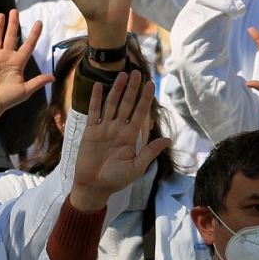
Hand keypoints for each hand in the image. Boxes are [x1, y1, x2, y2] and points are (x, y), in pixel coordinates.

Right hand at [0, 8, 52, 123]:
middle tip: (15, 11)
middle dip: (13, 24)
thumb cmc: (8, 98)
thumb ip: (37, 82)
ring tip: (1, 15)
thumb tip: (53, 77)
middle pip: (12, 37)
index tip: (39, 23)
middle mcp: (7, 57)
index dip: (34, 34)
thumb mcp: (25, 90)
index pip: (28, 45)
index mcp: (18, 63)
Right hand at [71, 70, 171, 210]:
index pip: (140, 113)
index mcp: (131, 137)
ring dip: (116, 89)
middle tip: (137, 73)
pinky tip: (100, 86)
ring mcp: (104, 129)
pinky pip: (94, 112)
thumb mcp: (136, 167)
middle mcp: (118, 129)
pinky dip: (96, 99)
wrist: (94, 186)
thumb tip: (167, 140)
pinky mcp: (90, 132)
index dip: (145, 99)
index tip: (151, 84)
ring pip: (111, 104)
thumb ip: (149, 152)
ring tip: (122, 74)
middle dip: (132, 89)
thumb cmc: (116, 179)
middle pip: (126, 104)